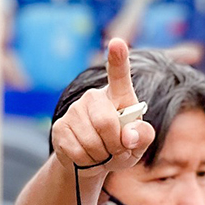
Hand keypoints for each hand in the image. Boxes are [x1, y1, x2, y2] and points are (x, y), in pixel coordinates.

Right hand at [49, 38, 156, 170]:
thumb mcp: (139, 143)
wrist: (94, 162)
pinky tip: (88, 156)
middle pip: (105, 122)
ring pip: (91, 141)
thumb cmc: (121, 147)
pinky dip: (87, 161)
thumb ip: (143, 135)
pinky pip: (77, 151)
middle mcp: (94, 97)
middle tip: (117, 149)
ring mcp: (75, 110)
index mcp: (118, 95)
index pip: (118, 74)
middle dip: (115, 144)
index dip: (118, 58)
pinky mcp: (60, 127)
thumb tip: (128, 136)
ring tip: (102, 153)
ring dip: (102, 155)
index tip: (117, 43)